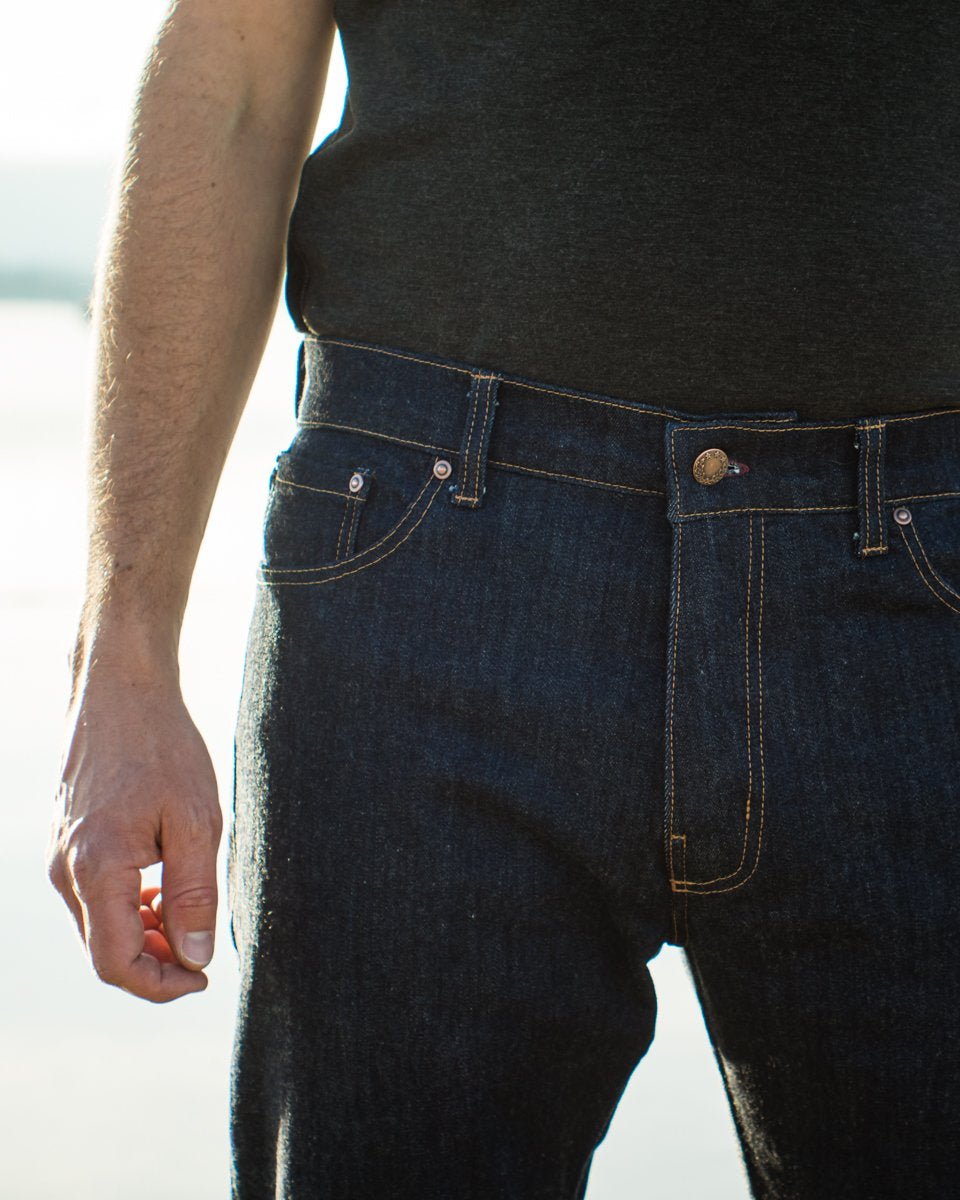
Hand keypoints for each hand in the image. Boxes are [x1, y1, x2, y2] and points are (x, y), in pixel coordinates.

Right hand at [46, 665, 222, 1002]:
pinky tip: (166, 887)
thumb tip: (195, 957)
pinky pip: (95, 896)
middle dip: (156, 964)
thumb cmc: (162, 747)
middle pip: (106, 951)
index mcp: (95, 871)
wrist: (120, 690)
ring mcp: (60, 856)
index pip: (117, 964)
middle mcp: (66, 871)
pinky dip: (131, 907)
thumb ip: (194, 894)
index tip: (204, 977)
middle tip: (204, 951)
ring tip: (191, 915)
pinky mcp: (67, 842)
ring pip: (100, 925)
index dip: (161, 985)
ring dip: (145, 935)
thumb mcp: (196, 821)